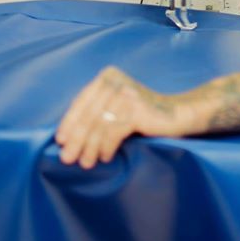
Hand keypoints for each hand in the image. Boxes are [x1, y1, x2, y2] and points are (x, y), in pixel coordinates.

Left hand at [55, 66, 187, 168]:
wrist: (178, 113)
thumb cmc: (144, 114)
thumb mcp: (117, 106)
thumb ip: (97, 112)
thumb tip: (68, 137)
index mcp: (107, 77)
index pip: (81, 101)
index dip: (69, 123)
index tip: (61, 141)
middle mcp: (114, 82)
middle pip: (88, 115)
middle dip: (77, 139)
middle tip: (67, 158)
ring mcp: (126, 94)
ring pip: (99, 125)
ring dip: (90, 147)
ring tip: (86, 163)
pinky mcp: (135, 109)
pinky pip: (113, 132)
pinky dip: (106, 147)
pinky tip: (105, 157)